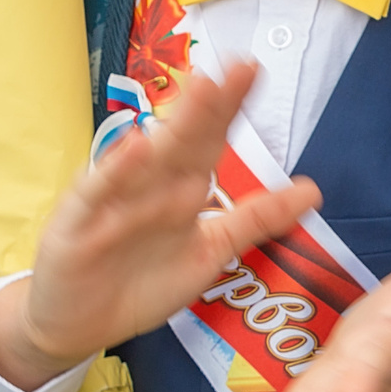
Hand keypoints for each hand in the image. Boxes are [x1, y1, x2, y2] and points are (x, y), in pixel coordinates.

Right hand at [0, 62, 319, 391]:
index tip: (254, 69)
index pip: (211, 139)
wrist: (78, 324)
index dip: (231, 106)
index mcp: (181, 186)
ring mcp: (113, 201)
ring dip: (174, 126)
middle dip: (211, 104)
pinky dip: (117, 171)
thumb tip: (312, 191)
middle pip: (184, 139)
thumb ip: (256, 219)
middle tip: (238, 67)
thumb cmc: (143, 280)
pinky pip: (99, 194)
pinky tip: (137, 146)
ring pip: (147, 159)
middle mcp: (149, 184)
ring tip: (201, 89)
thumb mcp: (212, 249)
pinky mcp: (78, 226)